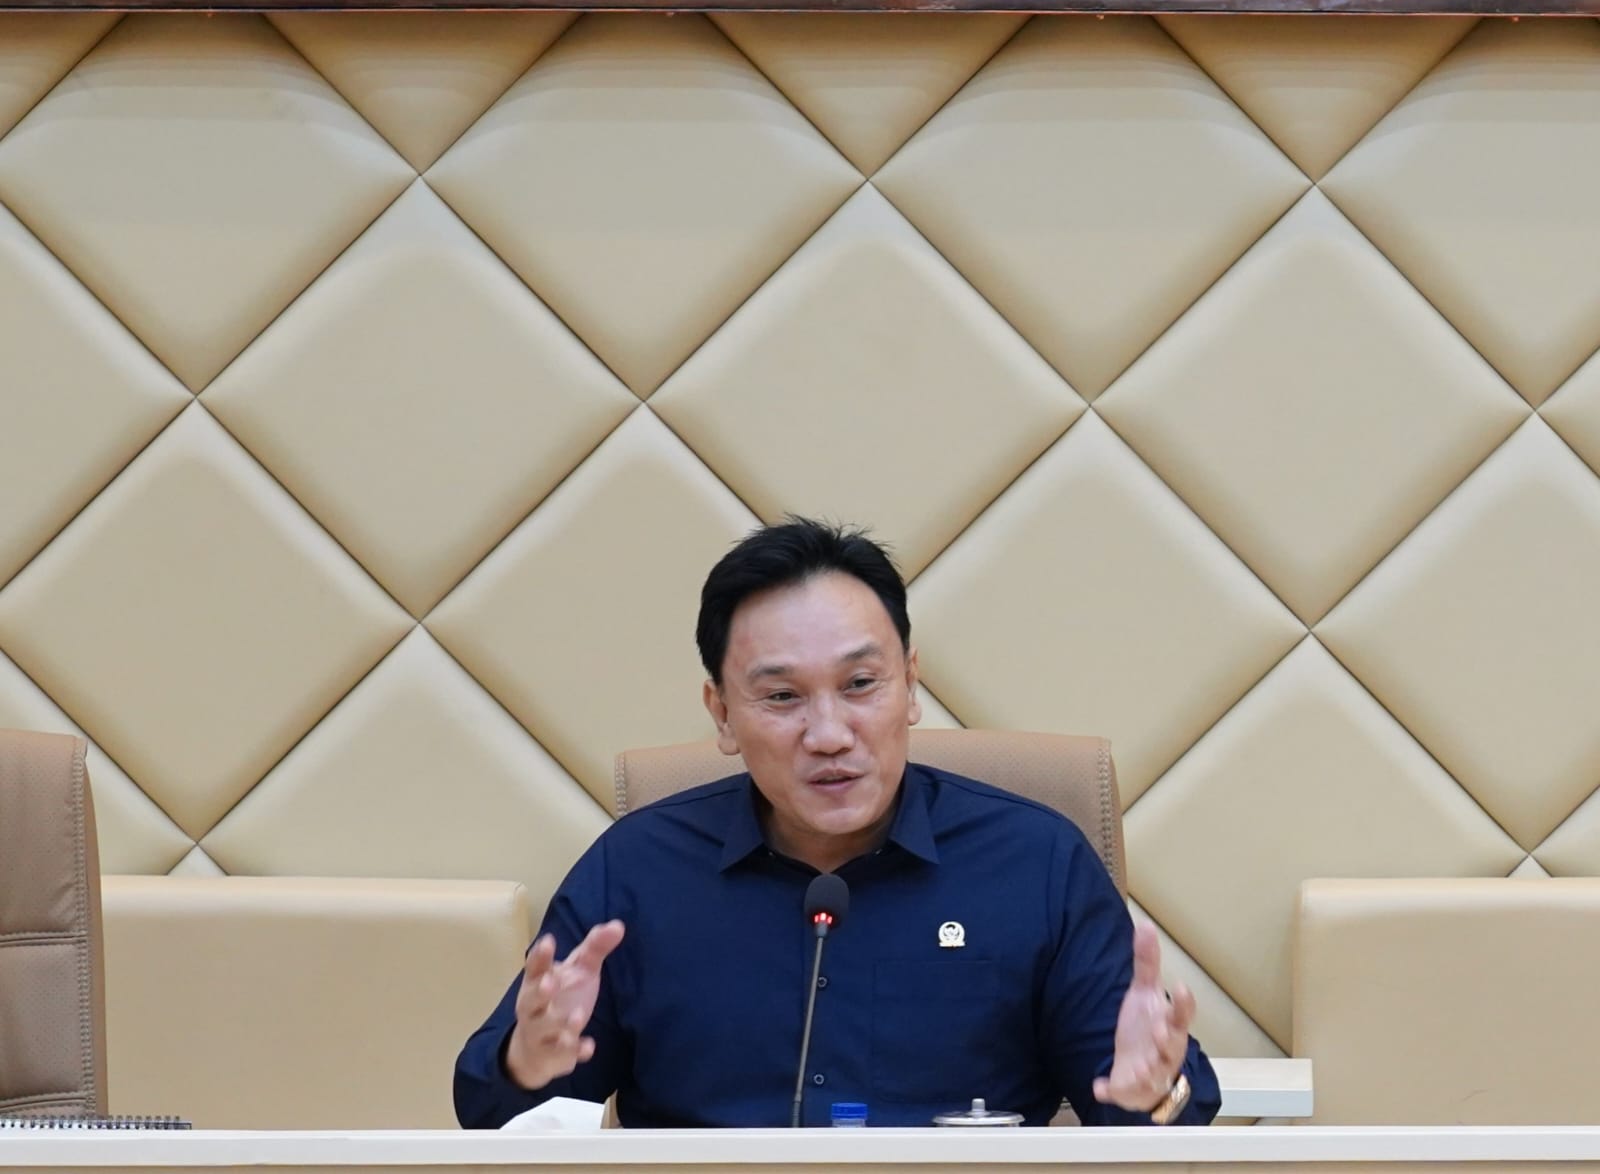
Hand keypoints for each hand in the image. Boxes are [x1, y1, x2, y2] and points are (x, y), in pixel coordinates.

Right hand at [504, 920, 625, 1089]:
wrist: (537, 1050)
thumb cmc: (560, 998)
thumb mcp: (579, 971)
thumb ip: (594, 948)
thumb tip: (618, 925)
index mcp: (538, 981)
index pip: (534, 967)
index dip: (540, 955)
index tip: (548, 941)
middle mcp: (532, 1007)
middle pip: (531, 999)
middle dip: (539, 992)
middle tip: (551, 983)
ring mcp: (539, 1033)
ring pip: (544, 1029)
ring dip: (561, 1023)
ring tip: (578, 1017)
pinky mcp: (551, 1056)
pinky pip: (560, 1055)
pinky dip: (574, 1052)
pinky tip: (588, 1046)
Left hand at [1092, 921, 1194, 1112]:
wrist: (1143, 1071)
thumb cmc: (1148, 1027)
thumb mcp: (1143, 993)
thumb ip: (1146, 963)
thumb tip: (1145, 924)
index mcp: (1169, 1024)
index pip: (1182, 1013)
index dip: (1183, 1003)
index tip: (1180, 987)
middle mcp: (1166, 1049)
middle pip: (1173, 1045)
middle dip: (1169, 1040)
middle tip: (1161, 1031)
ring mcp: (1151, 1072)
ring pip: (1154, 1073)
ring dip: (1148, 1069)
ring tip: (1142, 1065)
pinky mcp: (1132, 1089)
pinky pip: (1123, 1092)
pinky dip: (1111, 1089)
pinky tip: (1099, 1086)